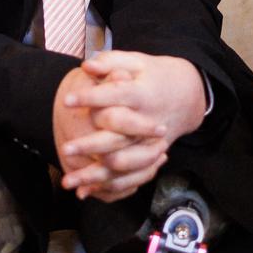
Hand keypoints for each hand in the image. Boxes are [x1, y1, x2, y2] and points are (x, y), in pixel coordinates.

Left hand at [52, 53, 206, 202]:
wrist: (187, 95)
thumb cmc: (155, 77)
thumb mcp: (137, 62)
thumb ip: (111, 62)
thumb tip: (87, 66)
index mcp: (143, 95)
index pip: (116, 96)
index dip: (91, 97)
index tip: (67, 101)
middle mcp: (148, 123)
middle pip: (118, 138)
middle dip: (90, 146)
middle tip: (65, 149)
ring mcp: (151, 145)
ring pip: (121, 164)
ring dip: (94, 176)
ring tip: (69, 181)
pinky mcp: (150, 159)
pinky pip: (130, 179)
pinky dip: (108, 188)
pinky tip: (87, 191)